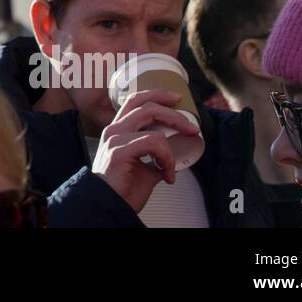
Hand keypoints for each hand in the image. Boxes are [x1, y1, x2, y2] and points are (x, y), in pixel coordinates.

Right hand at [90, 88, 200, 212]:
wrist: (109, 206)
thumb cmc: (122, 190)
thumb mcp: (143, 169)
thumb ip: (154, 159)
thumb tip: (171, 160)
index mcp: (117, 130)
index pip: (135, 101)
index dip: (157, 95)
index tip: (177, 99)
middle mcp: (114, 129)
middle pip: (146, 105)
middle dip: (174, 114)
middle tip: (192, 128)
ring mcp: (115, 138)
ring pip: (151, 118)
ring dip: (172, 138)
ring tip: (173, 164)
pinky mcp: (119, 150)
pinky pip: (153, 142)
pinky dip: (166, 157)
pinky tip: (166, 173)